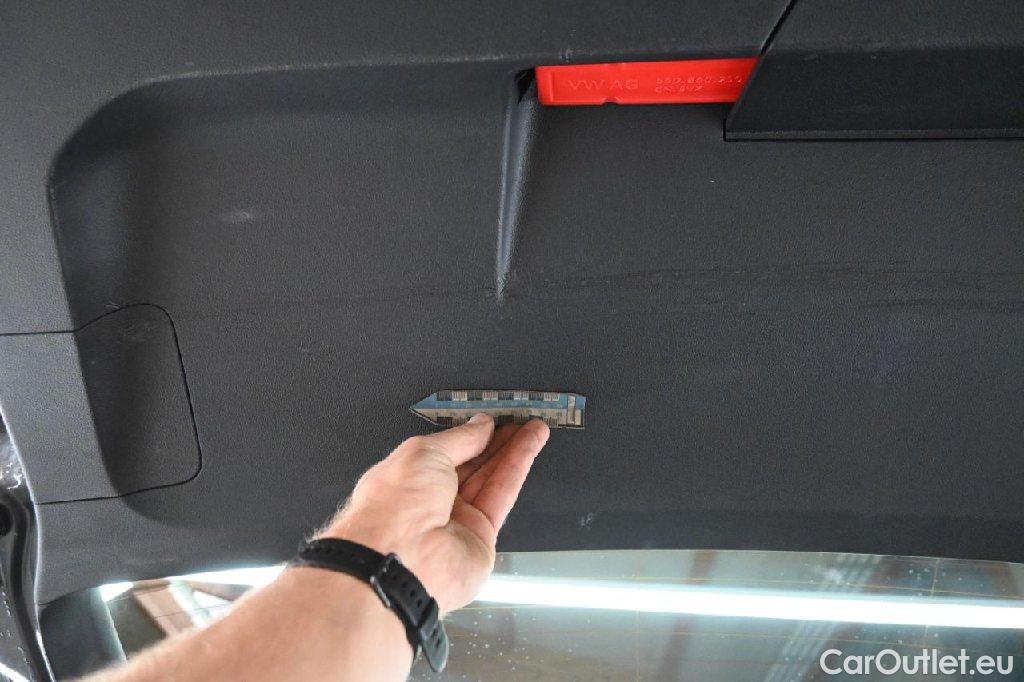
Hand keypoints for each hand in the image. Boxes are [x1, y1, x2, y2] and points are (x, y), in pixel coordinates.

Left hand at [319, 414, 549, 612]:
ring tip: (534, 427)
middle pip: (471, 464)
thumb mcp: (424, 452)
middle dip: (495, 441)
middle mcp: (430, 501)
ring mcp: (456, 521)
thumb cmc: (394, 506)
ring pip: (491, 478)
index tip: (492, 418)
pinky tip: (529, 447)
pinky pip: (502, 495)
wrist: (401, 562)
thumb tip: (480, 425)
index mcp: (407, 479)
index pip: (445, 451)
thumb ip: (459, 439)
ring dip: (513, 450)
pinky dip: (518, 468)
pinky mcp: (481, 536)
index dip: (469, 434)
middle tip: (518, 419)